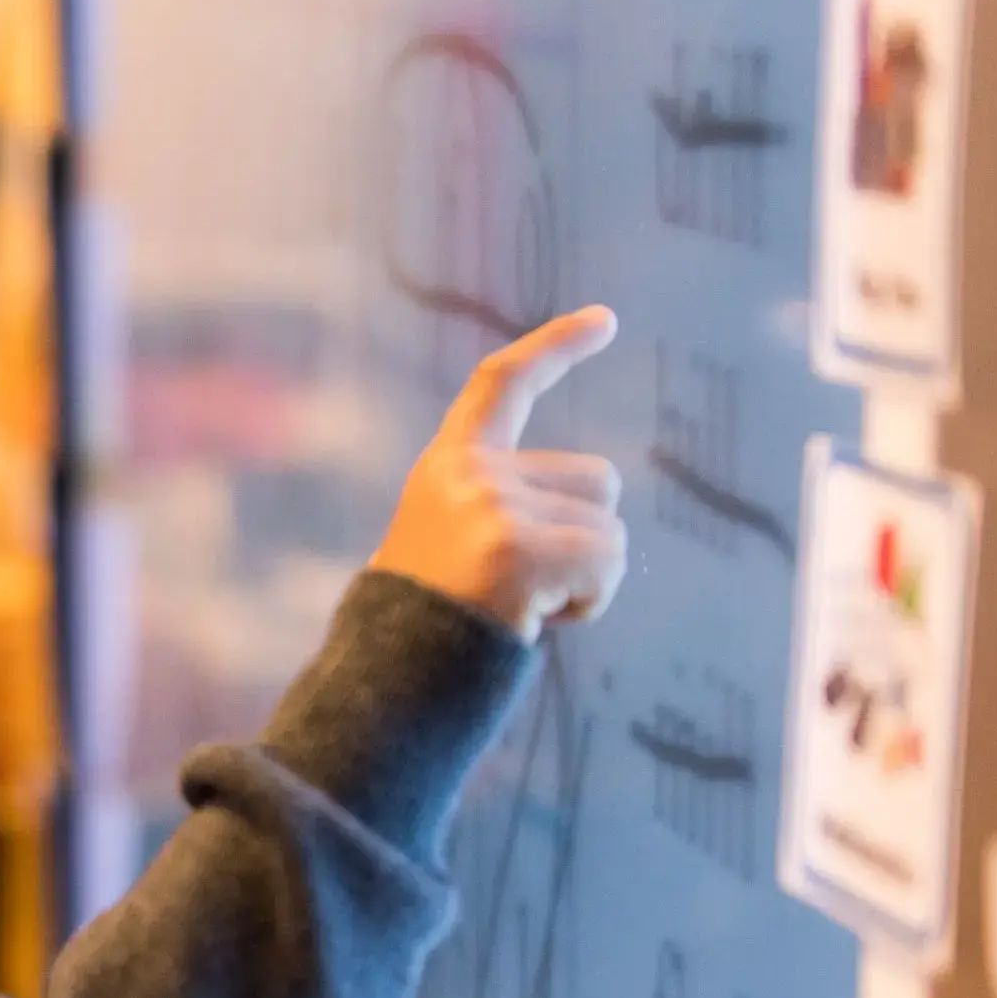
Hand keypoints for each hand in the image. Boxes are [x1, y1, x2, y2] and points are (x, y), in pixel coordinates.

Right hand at [370, 306, 626, 641]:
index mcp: (447, 466)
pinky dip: (593, 600)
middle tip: (522, 584)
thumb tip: (597, 509)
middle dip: (585, 535)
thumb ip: (507, 507)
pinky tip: (541, 620)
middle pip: (597, 479)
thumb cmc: (427, 626)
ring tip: (524, 606)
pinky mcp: (517, 548)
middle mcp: (468, 473)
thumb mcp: (453, 543)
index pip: (503, 384)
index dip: (556, 347)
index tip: (605, 318)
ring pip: (609, 528)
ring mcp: (491, 507)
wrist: (387, 680)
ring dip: (587, 576)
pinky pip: (607, 562)